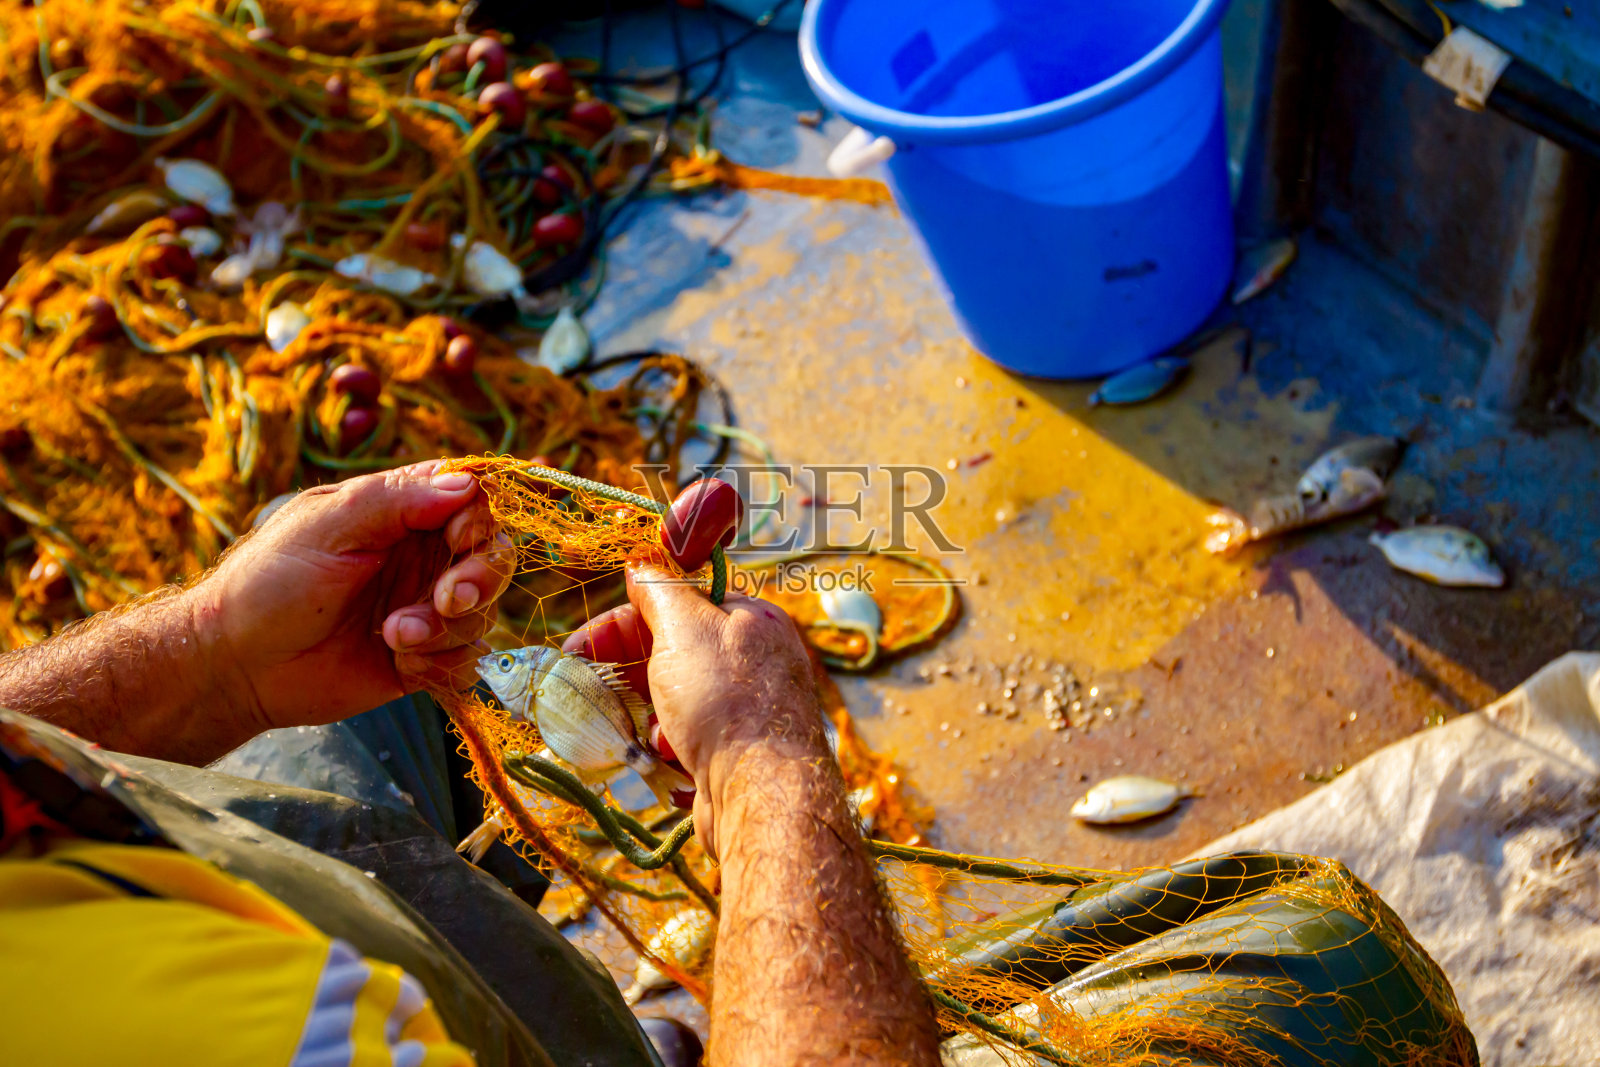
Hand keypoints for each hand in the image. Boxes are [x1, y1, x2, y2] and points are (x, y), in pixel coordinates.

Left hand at [190, 460, 511, 733]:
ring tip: (393, 636)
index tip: (457, 540)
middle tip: (447, 600)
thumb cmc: (269, 582)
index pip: (473, 499)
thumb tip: (467, 482)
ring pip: (482, 613)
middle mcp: (422, 556)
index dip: (479, 518)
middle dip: (480, 579)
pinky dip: (441, 664)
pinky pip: (466, 661)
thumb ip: (397, 500)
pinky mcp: (423, 657)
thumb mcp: (328, 526)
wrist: (238, 666)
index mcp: (401, 511)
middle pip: (493, 556)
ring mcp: (425, 608)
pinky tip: (400, 662)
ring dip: (445, 629)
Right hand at [562, 479, 825, 852]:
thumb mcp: (684, 627)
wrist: (762, 793)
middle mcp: (754, 663)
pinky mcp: (734, 756)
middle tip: (586, 692)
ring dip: (648, 717)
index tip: (578, 646)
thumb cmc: (725, 699)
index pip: (677, 607)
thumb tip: (640, 562)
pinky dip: (668, 749)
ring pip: (672, 703)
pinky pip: (685, 742)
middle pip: (671, 656)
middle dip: (628, 675)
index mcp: (750, 622)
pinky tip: (668, 759)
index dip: (623, 623)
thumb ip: (659, 591)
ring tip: (645, 734)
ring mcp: (746, 712)